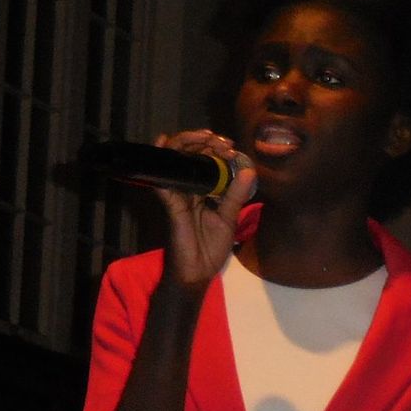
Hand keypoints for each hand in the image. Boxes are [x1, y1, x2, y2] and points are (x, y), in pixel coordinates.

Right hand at [153, 129, 255, 288]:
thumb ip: (236, 195)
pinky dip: (161, 160)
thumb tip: (249, 171)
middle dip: (204, 141)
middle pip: (189, 153)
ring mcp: (177, 193)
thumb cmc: (211, 248)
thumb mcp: (228, 218)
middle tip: (223, 142)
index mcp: (203, 190)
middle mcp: (188, 187)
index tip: (232, 149)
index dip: (217, 149)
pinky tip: (164, 143)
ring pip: (175, 159)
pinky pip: (162, 179)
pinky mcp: (170, 203)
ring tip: (206, 138)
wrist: (198, 272)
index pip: (205, 160)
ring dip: (189, 142)